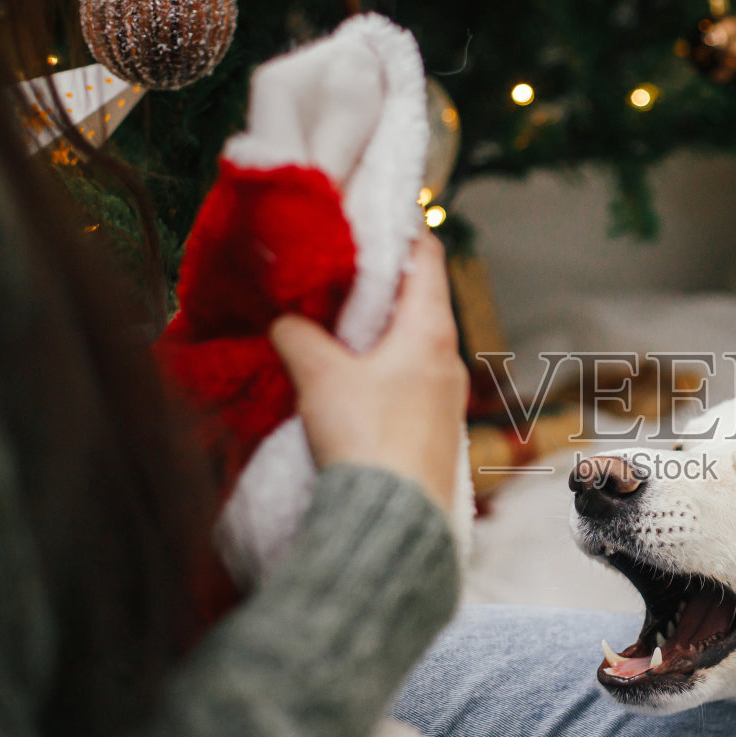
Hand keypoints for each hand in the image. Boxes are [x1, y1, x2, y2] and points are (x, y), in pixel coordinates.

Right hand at [270, 234, 467, 511]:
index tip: (373, 214)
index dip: (401, 229)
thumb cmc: (366, 438)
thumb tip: (286, 320)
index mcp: (431, 329)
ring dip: (379, 330)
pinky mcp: (435, 430)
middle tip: (339, 268)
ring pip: (414, 343)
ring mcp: (447, 397)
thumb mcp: (318, 375)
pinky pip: (411, 379)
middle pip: (419, 299)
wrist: (396, 521)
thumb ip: (298, 335)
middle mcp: (449, 358)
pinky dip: (384, 365)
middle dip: (380, 283)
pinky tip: (353, 379)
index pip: (426, 256)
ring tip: (336, 324)